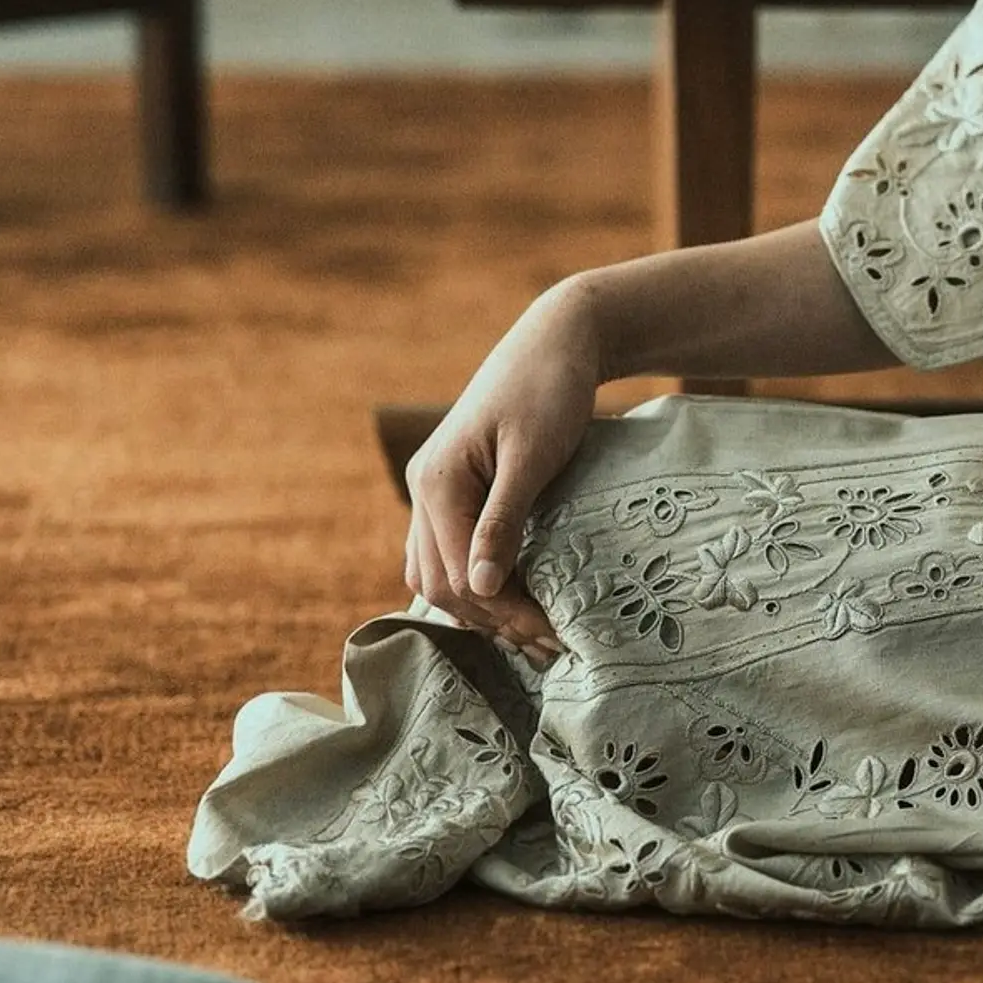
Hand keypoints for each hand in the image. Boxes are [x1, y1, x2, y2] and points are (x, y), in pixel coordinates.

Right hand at [402, 280, 602, 664]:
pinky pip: (450, 550)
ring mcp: (434, 488)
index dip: (502, 613)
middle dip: (492, 619)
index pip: (455, 575)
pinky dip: (476, 582)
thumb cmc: (550, 389)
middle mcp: (424, 488)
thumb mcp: (532, 455)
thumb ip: (502, 520)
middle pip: (440, 583)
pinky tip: (513, 600)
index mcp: (436, 480)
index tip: (553, 633)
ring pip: (437, 572)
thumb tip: (478, 588)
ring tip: (535, 635)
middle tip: (551, 644)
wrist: (558, 338)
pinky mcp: (455, 488)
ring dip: (481, 609)